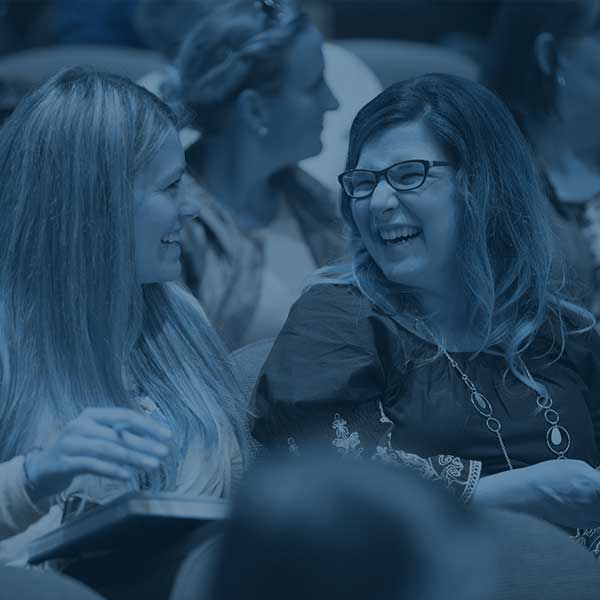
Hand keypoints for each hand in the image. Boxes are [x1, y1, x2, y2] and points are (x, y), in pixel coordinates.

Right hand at [25, 408, 171, 503]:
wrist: (44, 468)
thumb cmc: (79, 450)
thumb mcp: (98, 435)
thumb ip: (121, 433)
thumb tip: (154, 437)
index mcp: (93, 414)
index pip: (125, 415)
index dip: (148, 425)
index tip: (167, 435)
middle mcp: (81, 424)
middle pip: (118, 434)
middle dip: (145, 443)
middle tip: (164, 452)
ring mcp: (71, 443)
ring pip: (108, 449)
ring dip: (133, 457)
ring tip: (153, 465)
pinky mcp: (65, 462)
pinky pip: (93, 465)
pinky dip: (112, 469)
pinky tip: (128, 475)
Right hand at [472, 459, 599, 528]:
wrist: (525, 495)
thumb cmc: (545, 477)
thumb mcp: (575, 466)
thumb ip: (594, 475)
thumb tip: (599, 478)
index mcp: (596, 486)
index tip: (598, 481)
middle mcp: (597, 506)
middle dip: (598, 491)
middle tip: (592, 486)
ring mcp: (590, 519)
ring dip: (597, 502)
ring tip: (586, 493)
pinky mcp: (582, 526)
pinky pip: (596, 519)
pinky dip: (592, 511)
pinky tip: (580, 502)